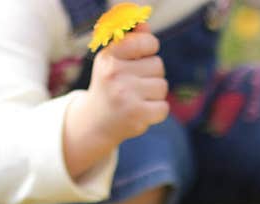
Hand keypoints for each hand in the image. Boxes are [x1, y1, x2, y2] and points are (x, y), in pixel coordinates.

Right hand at [84, 24, 169, 142]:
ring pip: (162, 86)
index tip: (142, 56)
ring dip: (154, 94)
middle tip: (135, 84)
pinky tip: (142, 111)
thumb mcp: (114, 59)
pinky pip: (163, 107)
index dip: (150, 48)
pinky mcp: (137, 115)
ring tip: (137, 98)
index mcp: (110, 56)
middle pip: (158, 65)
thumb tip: (146, 25)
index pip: (147, 42)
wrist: (96, 122)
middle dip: (151, 75)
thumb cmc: (110, 85)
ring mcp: (126, 95)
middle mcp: (115, 74)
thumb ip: (131, 40)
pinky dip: (157, 111)